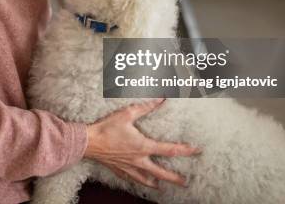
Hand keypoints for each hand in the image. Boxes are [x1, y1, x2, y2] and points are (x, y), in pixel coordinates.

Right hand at [83, 98, 200, 188]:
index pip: (169, 150)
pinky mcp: (119, 169)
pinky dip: (138, 181)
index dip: (184, 150)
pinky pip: (131, 178)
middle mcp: (138, 160)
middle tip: (185, 182)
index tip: (196, 150)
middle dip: (174, 178)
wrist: (88, 142)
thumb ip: (146, 107)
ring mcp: (128, 167)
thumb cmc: (107, 127)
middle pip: (161, 172)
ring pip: (146, 179)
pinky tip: (141, 182)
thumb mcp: (127, 114)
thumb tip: (161, 98)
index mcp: (143, 146)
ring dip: (157, 183)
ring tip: (163, 187)